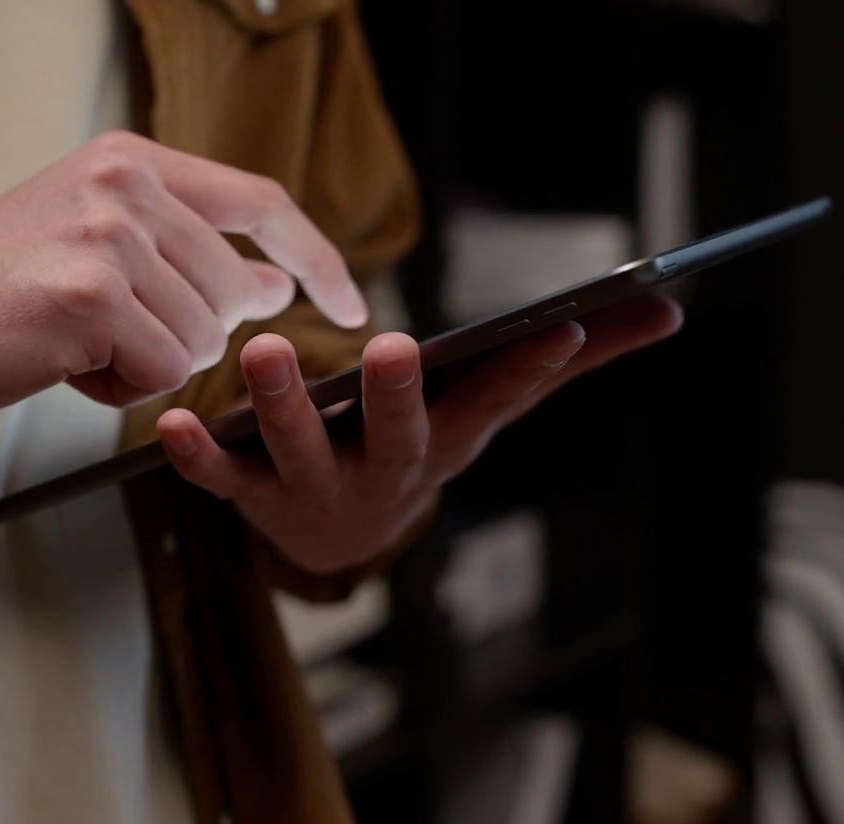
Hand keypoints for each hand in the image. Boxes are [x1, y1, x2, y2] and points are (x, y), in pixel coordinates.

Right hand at [0, 131, 367, 418]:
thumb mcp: (90, 239)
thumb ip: (182, 248)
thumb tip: (277, 284)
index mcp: (130, 157)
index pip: (260, 200)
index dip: (315, 256)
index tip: (349, 302)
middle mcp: (124, 181)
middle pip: (235, 292)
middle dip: (189, 337)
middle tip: (104, 333)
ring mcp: (106, 233)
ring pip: (201, 341)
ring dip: (145, 366)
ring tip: (70, 342)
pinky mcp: (86, 294)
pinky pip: (160, 375)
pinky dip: (117, 390)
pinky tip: (59, 364)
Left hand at [156, 295, 682, 573]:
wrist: (341, 536)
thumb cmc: (421, 440)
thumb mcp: (493, 405)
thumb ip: (574, 356)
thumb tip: (670, 307)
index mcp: (451, 436)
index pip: (501, 399)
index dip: (533, 366)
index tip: (559, 325)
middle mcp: (389, 466)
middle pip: (398, 433)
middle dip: (396, 395)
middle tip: (391, 349)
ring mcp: (319, 486)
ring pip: (301, 452)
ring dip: (282, 406)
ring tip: (264, 353)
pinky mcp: (254, 496)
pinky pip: (223, 482)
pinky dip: (200, 456)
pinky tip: (174, 422)